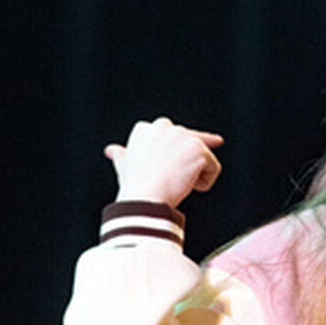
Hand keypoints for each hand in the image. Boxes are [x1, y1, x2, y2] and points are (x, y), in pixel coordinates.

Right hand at [104, 117, 223, 206]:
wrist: (145, 198)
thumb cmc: (134, 187)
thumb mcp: (125, 167)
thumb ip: (122, 155)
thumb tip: (111, 150)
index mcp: (145, 129)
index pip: (170, 139)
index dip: (173, 159)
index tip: (162, 172)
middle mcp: (164, 126)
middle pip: (190, 144)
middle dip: (187, 162)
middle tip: (171, 178)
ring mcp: (183, 136)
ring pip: (201, 158)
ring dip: (193, 175)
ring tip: (174, 183)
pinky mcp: (199, 150)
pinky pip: (213, 169)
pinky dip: (205, 183)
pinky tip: (187, 186)